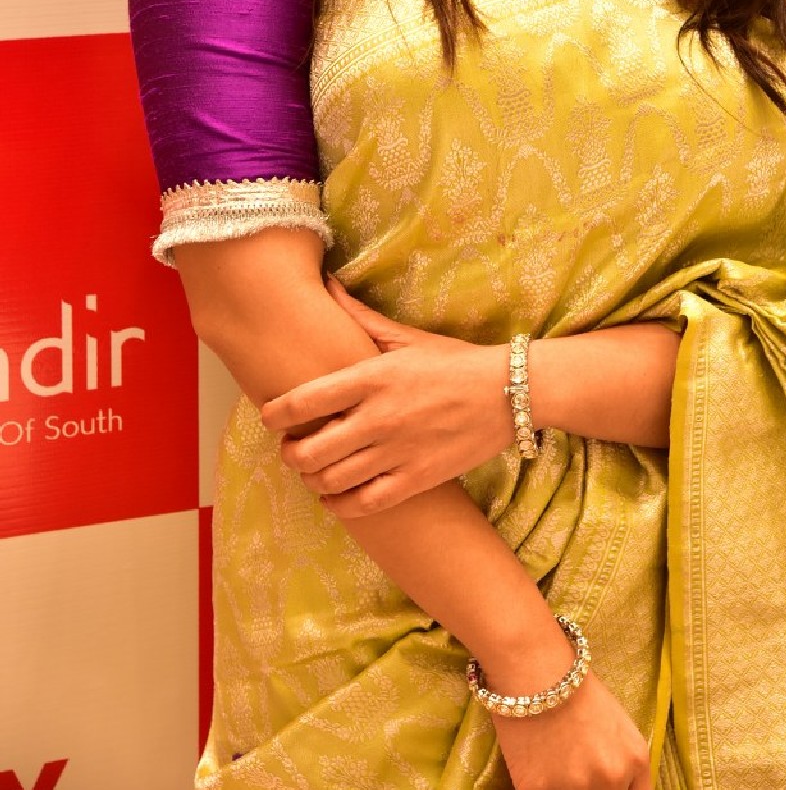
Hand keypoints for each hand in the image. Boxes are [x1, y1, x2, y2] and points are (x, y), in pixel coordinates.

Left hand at [260, 279, 513, 515]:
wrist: (510, 393)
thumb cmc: (455, 361)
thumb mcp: (406, 336)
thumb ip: (358, 315)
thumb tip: (324, 283)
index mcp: (371, 377)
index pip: (302, 401)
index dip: (275, 413)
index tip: (270, 416)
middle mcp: (378, 417)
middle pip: (307, 451)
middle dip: (290, 453)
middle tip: (292, 448)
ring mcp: (396, 453)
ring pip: (329, 481)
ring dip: (311, 479)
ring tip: (313, 471)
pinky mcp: (416, 480)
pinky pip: (363, 504)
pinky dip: (340, 505)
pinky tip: (337, 497)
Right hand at [492, 669, 652, 789]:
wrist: (535, 666)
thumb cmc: (576, 688)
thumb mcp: (619, 725)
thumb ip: (624, 765)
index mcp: (635, 760)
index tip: (604, 787)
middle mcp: (610, 778)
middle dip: (589, 789)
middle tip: (573, 764)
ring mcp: (575, 788)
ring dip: (562, 788)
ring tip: (552, 758)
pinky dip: (536, 786)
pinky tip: (533, 759)